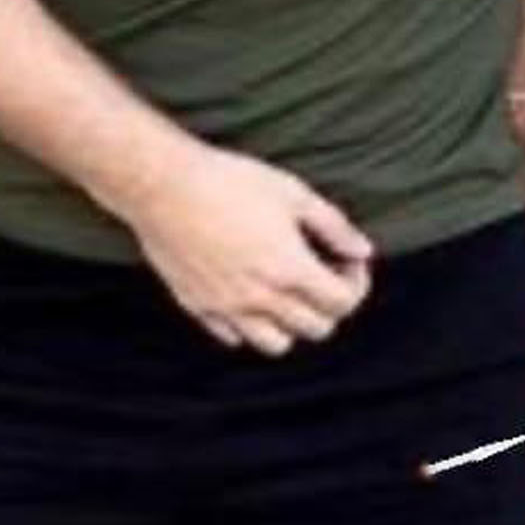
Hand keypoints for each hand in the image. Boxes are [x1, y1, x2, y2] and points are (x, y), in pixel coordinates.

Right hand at [125, 141, 375, 355]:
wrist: (162, 184)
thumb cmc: (229, 180)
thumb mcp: (292, 192)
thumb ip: (334, 226)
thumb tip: (363, 251)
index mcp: (290, 269)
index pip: (343, 303)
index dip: (355, 283)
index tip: (345, 261)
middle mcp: (261, 298)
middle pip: (317, 328)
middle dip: (329, 304)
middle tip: (321, 275)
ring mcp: (227, 307)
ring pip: (276, 345)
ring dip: (291, 323)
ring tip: (285, 292)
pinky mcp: (197, 306)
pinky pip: (233, 336)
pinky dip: (249, 325)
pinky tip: (248, 293)